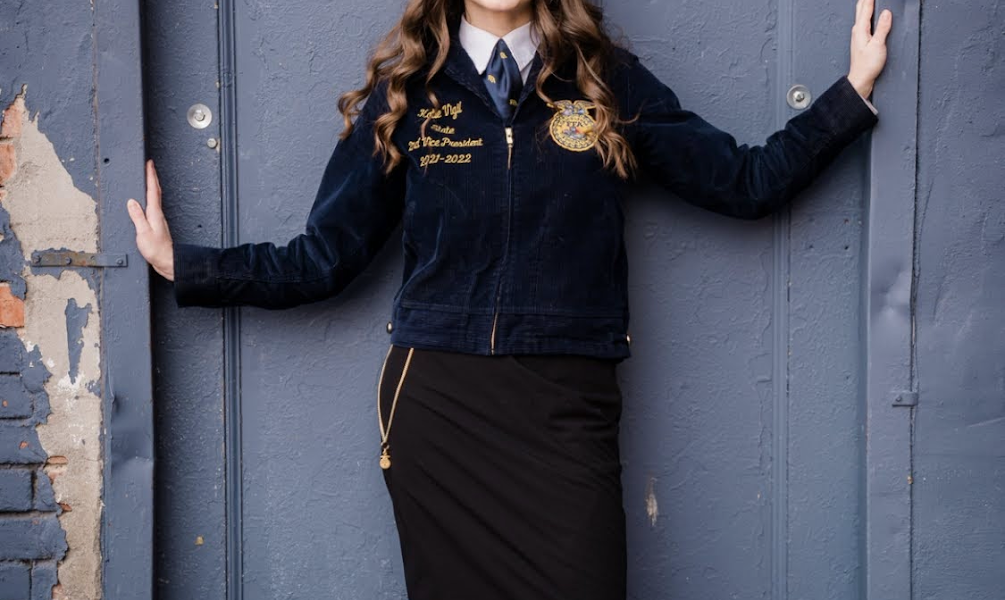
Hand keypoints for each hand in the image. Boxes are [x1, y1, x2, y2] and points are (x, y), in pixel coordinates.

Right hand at [127, 159, 174, 280]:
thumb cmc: (156, 250)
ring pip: (155, 198)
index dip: (151, 176)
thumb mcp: (143, 233)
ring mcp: (158, 219)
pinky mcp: (156, 225)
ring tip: (149, 177)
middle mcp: (158, 214)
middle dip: (152, 177)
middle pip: (155, 191)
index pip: (152, 190)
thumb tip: (131, 202)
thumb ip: (137, 217)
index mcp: (154, 213)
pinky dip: (151, 198)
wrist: (167, 262)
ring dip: (152, 186)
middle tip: (149, 165)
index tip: (149, 163)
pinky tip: (147, 200)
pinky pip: (153, 206)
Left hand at [848, 0, 892, 99]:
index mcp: (860, 29)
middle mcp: (857, 30)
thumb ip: (882, 28)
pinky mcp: (861, 40)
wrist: (861, 79)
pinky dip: (866, 13)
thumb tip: (886, 13)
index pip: (866, 7)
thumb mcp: (878, 45)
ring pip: (861, 14)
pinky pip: (864, 21)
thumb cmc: (867, 66)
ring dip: (865, 4)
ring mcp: (858, 35)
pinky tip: (869, 14)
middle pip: (861, 8)